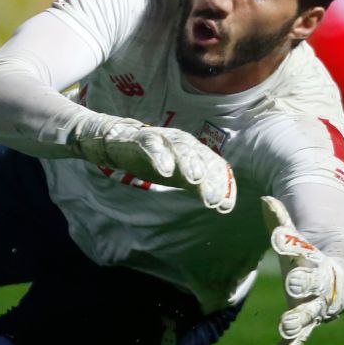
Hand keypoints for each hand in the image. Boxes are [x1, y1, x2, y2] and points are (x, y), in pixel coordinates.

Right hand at [74, 117, 235, 212]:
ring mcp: (161, 139)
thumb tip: (226, 205)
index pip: (213, 165)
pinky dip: (159, 155)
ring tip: (195, 178)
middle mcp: (181, 142)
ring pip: (179, 147)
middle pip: (200, 157)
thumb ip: (200, 187)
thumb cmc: (155, 160)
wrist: (117, 142)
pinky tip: (165, 170)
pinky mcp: (140, 138)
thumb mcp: (179, 176)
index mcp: (194, 151)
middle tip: (214, 199)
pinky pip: (151, 144)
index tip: (225, 206)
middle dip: (209, 178)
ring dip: (188, 162)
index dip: (221, 184)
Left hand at [260, 196, 343, 344]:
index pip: (306, 252)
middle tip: (293, 283)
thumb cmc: (310, 256)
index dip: (293, 246)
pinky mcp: (306, 322)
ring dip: (297, 321)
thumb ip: (280, 222)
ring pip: (307, 314)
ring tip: (286, 327)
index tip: (280, 240)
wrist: (340, 279)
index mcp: (315, 261)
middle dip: (303, 284)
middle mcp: (317, 286)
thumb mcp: (295, 239)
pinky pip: (299, 338)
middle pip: (312, 284)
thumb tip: (264, 199)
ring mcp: (313, 306)